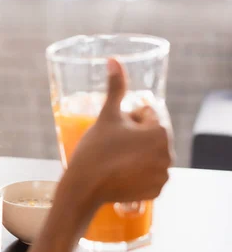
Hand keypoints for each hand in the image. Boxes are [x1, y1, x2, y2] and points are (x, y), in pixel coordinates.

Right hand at [67, 58, 172, 204]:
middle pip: (149, 137)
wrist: (84, 188)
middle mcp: (168, 154)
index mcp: (160, 132)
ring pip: (148, 156)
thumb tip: (114, 59)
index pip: (146, 116)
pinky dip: (137, 175)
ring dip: (136, 156)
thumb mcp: (106, 115)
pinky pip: (148, 176)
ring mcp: (163, 175)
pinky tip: (120, 174)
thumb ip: (115, 87)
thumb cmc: (94, 149)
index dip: (127, 120)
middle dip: (133, 138)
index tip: (113, 132)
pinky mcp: (155, 191)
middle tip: (111, 147)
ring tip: (114, 161)